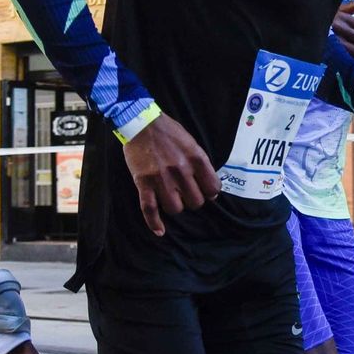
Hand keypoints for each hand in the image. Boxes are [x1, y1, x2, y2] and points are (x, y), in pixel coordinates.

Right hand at [122, 113, 218, 235]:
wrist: (140, 122)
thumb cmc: (168, 131)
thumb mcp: (191, 142)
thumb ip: (201, 164)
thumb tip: (211, 189)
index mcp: (196, 158)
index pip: (212, 188)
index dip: (210, 193)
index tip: (205, 192)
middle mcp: (181, 170)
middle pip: (195, 202)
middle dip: (192, 200)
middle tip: (186, 193)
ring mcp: (161, 178)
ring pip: (175, 208)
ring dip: (175, 206)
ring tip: (171, 198)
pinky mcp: (144, 182)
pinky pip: (150, 209)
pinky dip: (154, 223)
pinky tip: (160, 231)